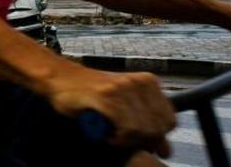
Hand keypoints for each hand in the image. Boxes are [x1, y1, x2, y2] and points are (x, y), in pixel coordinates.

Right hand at [47, 66, 175, 156]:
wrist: (60, 79)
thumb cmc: (90, 93)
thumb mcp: (125, 107)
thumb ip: (147, 126)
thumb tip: (166, 150)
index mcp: (148, 83)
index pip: (170, 121)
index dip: (155, 136)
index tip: (139, 139)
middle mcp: (139, 83)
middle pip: (158, 128)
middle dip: (141, 139)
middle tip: (121, 136)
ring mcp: (123, 88)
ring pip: (143, 130)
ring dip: (126, 139)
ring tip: (111, 132)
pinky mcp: (107, 95)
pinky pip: (127, 128)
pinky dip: (117, 138)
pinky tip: (106, 133)